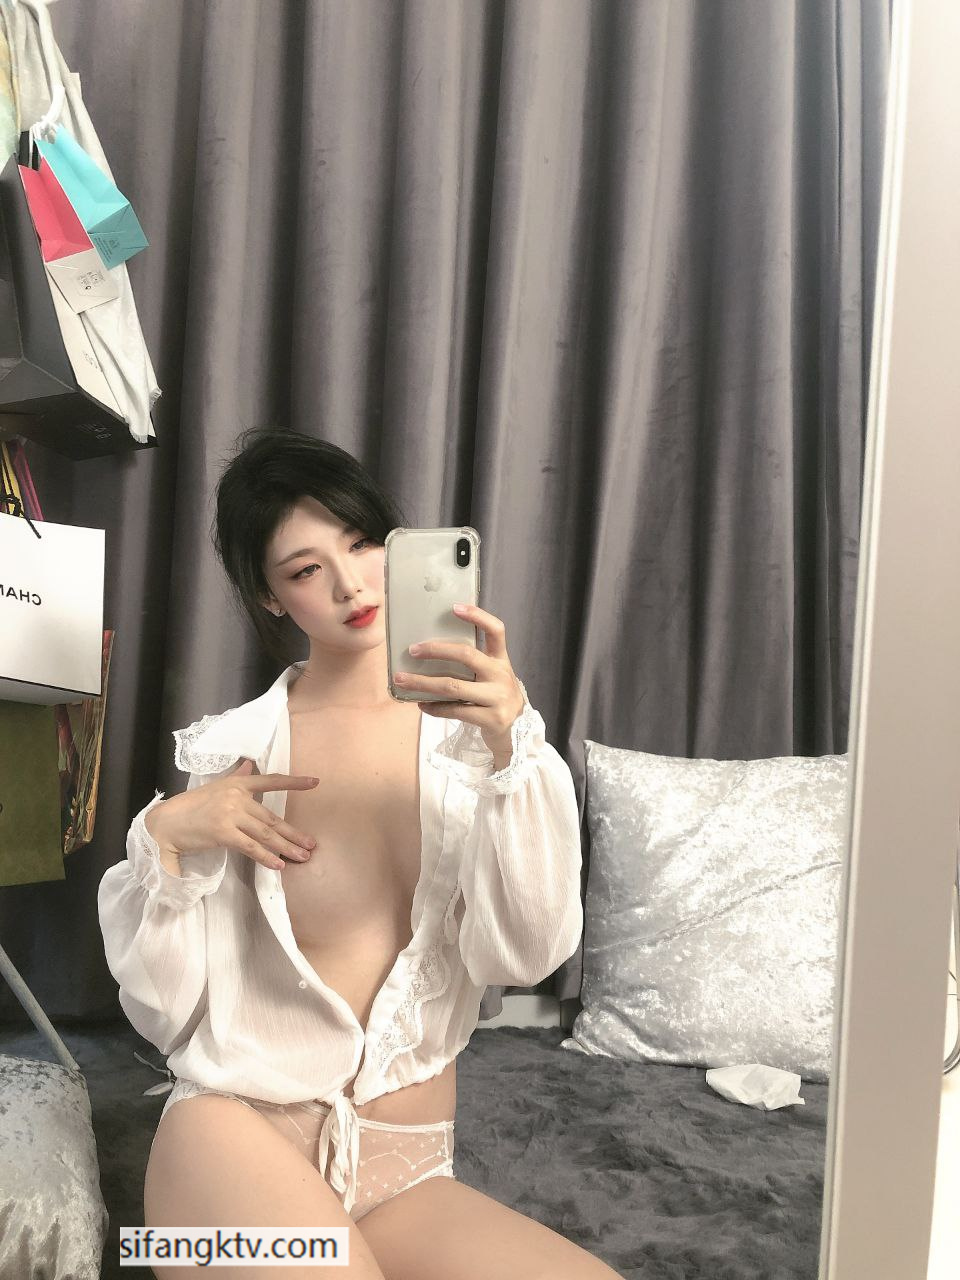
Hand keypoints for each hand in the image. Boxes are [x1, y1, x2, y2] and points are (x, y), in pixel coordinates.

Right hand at [143, 759, 320, 871]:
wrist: (165, 823)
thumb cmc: (189, 807)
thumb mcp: (215, 787)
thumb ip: (237, 776)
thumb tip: (250, 764)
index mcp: (237, 784)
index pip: (271, 781)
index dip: (294, 782)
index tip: (315, 783)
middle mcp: (236, 796)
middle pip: (272, 818)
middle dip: (293, 833)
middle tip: (311, 844)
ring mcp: (230, 814)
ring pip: (266, 834)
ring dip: (286, 847)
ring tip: (302, 856)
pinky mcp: (223, 833)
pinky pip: (251, 847)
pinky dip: (266, 857)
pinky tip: (279, 865)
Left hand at [394, 602, 524, 760]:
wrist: (518, 733)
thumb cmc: (496, 698)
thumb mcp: (493, 676)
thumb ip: (474, 664)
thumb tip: (431, 651)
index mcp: (502, 660)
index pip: (496, 630)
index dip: (477, 616)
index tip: (454, 607)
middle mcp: (501, 675)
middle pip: (466, 655)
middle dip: (435, 650)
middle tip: (412, 650)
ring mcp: (497, 697)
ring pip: (453, 686)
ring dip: (423, 682)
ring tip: (402, 679)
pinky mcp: (491, 718)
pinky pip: (454, 710)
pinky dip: (434, 707)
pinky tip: (421, 704)